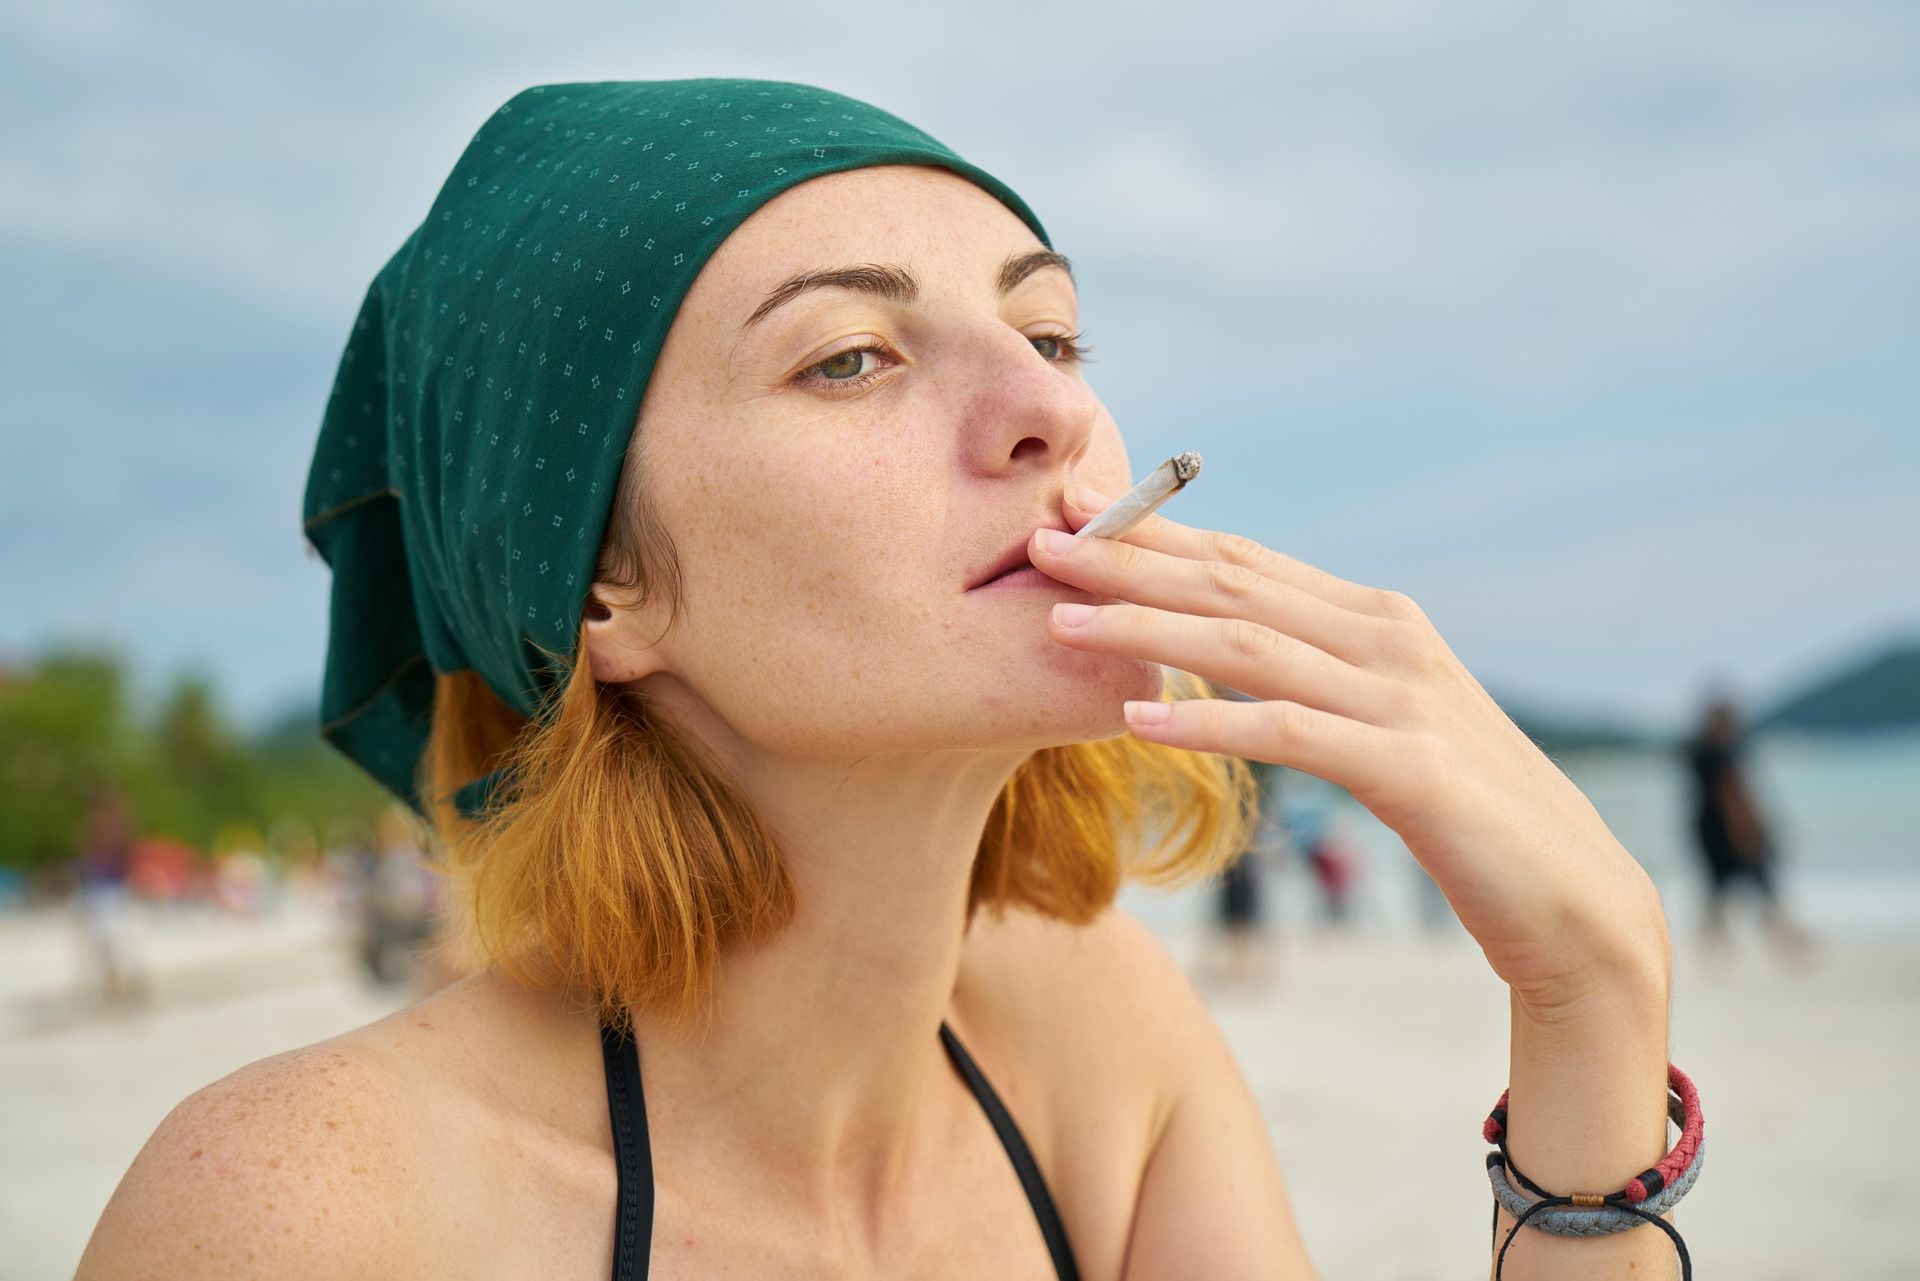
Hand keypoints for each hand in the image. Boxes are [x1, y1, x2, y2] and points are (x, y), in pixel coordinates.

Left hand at [1032, 486, 1670, 1015]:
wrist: (1574, 902)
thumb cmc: (1463, 817)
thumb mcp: (1382, 727)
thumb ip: (1315, 678)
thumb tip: (1224, 651)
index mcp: (1375, 621)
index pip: (1244, 560)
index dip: (1154, 534)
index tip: (1072, 509)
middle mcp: (1388, 640)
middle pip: (1235, 584)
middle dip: (1130, 559)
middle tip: (1039, 539)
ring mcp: (1403, 699)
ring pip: (1249, 645)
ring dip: (1146, 629)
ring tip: (1061, 621)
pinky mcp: (1410, 769)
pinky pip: (1288, 732)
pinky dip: (1208, 721)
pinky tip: (1136, 721)